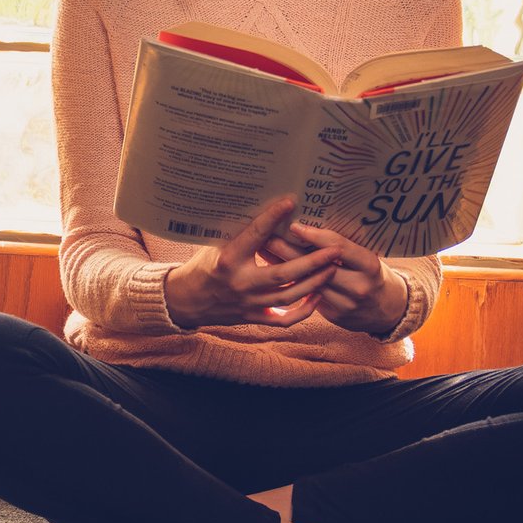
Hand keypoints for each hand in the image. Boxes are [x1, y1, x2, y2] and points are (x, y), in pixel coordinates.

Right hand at [164, 196, 339, 328]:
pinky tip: (317, 297)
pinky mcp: (254, 318)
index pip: (255, 235)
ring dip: (314, 283)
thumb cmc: (204, 266)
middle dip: (312, 262)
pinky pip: (284, 319)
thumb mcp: (216, 245)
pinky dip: (304, 311)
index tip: (291, 202)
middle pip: (283, 273)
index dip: (273, 218)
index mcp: (229, 260)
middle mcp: (241, 283)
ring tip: (332, 268)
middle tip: (334, 249)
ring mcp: (249, 304)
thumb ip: (241, 234)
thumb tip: (267, 210)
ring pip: (289, 296)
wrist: (187, 301)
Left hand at [262, 221, 409, 336]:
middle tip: (268, 237)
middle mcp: (359, 287)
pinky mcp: (336, 317)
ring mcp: (347, 305)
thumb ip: (341, 246)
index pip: (338, 248)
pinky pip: (310, 299)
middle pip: (318, 267)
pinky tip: (275, 275)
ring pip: (309, 285)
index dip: (314, 237)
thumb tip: (305, 227)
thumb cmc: (369, 273)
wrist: (386, 308)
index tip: (293, 226)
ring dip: (285, 269)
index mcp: (369, 265)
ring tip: (265, 253)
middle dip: (290, 252)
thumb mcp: (364, 256)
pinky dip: (293, 285)